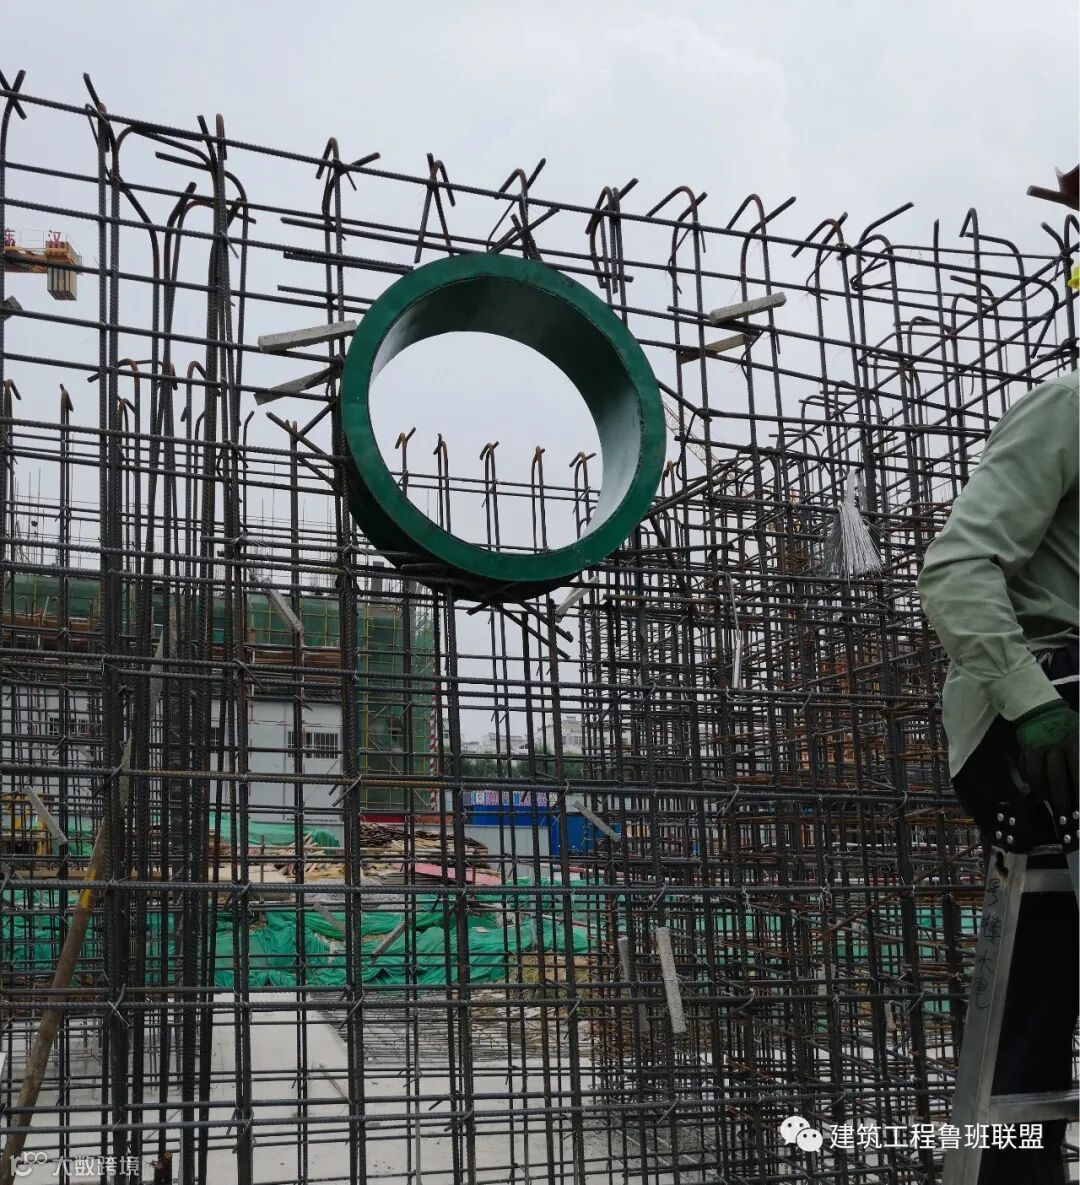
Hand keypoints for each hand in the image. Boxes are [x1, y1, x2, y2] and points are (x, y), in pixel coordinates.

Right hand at [1015, 700, 1078, 823]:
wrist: (1040, 709)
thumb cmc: (1069, 726)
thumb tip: (1079, 783)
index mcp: (1077, 742)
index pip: (1079, 770)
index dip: (1079, 790)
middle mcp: (1059, 745)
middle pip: (1061, 777)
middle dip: (1066, 799)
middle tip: (1071, 818)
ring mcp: (1042, 748)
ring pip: (1044, 776)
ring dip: (1050, 796)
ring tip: (1057, 813)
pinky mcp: (1028, 750)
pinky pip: (1031, 772)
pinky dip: (1035, 785)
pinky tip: (1040, 796)